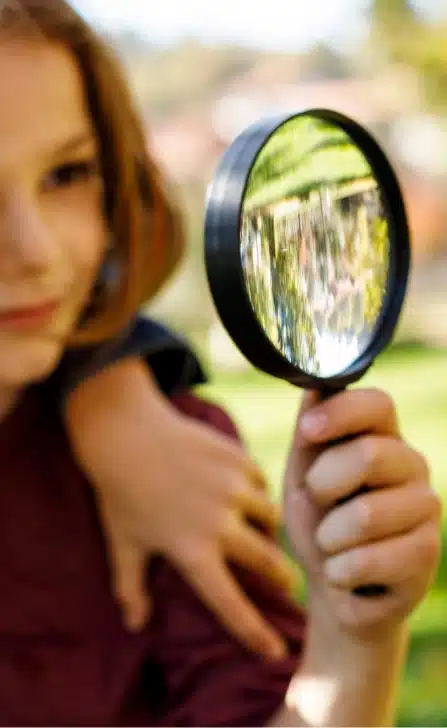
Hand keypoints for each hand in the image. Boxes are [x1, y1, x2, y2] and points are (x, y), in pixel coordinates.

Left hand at [66, 361, 294, 658]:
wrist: (125, 432)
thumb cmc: (121, 493)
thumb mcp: (123, 543)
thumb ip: (130, 587)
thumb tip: (134, 624)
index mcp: (190, 551)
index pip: (228, 603)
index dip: (253, 632)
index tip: (275, 652)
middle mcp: (218, 523)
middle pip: (268, 561)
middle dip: (282, 577)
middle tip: (286, 583)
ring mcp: (231, 488)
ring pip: (271, 518)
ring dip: (270, 530)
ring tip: (262, 532)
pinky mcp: (236, 459)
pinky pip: (262, 483)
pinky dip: (259, 494)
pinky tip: (247, 494)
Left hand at [283, 388, 440, 639]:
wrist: (333, 586)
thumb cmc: (317, 520)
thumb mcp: (302, 473)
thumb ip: (310, 432)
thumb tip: (315, 383)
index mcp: (382, 437)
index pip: (378, 404)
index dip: (341, 413)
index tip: (307, 432)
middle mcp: (412, 465)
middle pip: (370, 456)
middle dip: (324, 485)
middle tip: (318, 502)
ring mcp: (426, 508)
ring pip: (366, 514)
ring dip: (328, 537)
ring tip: (331, 544)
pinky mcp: (426, 552)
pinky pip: (369, 559)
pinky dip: (339, 571)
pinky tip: (343, 573)